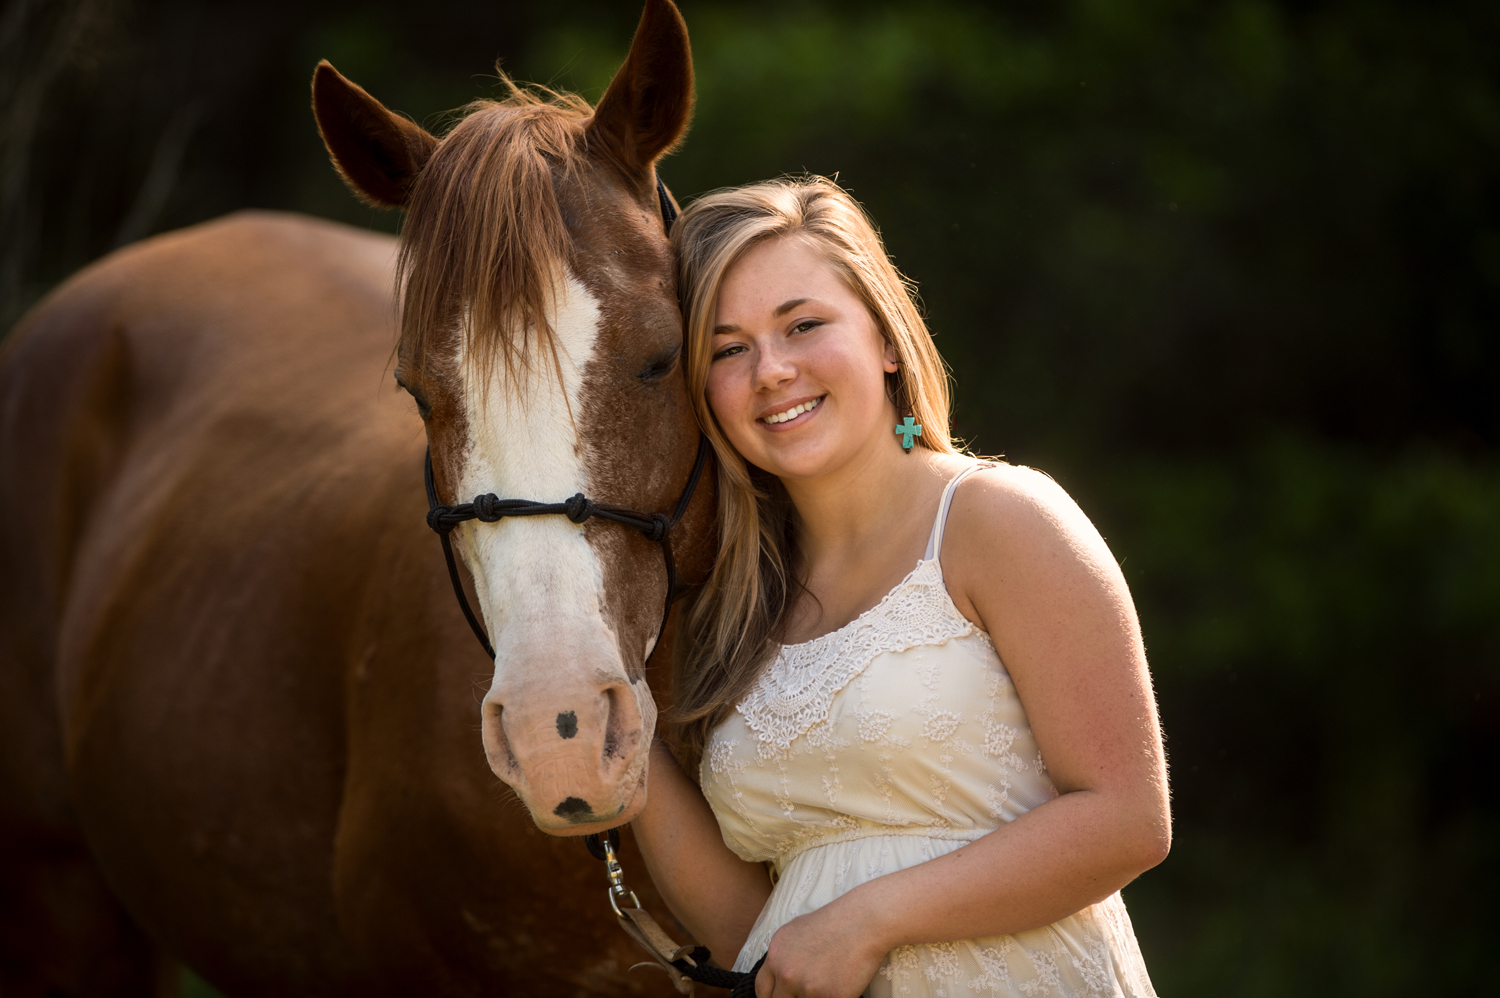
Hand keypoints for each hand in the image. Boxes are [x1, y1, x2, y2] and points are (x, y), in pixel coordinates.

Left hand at [753, 895, 886, 997]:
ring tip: (826, 982)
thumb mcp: (795, 931)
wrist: (863, 921)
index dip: (771, 997)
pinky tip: (841, 985)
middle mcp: (786, 973)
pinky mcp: (830, 997)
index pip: (762, 990)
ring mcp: (807, 987)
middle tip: (806, 993)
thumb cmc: (833, 922)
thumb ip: (782, 956)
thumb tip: (778, 975)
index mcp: (775, 956)